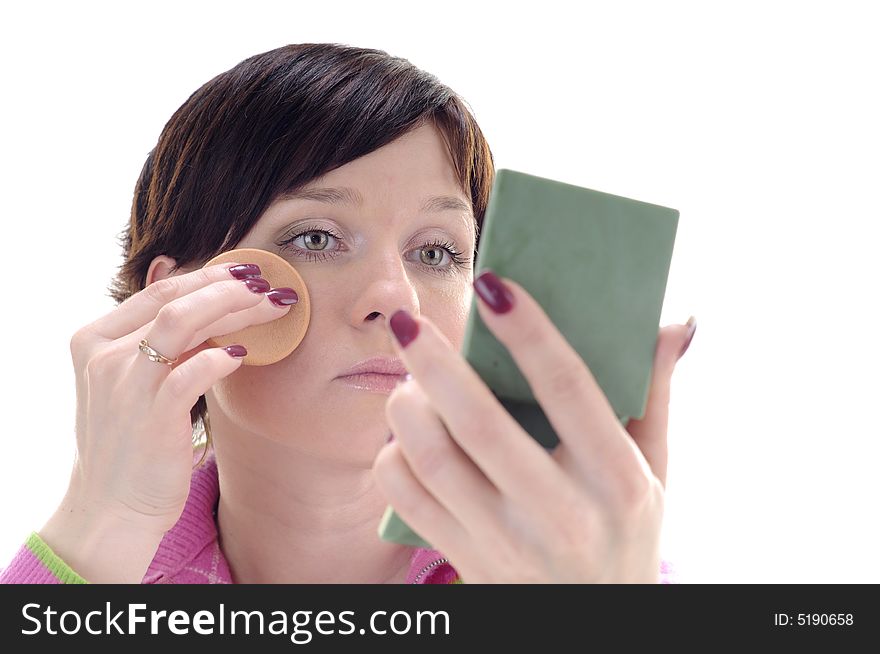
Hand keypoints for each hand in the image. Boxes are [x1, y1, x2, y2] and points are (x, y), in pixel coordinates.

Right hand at [57, 262, 292, 536]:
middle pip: (174, 299)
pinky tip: (244, 355)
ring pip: (181, 322)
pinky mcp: (151, 417)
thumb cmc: (133, 441)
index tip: (249, 272)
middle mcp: (104, 355)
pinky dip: (220, 358)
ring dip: (233, 309)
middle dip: (229, 287)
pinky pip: (191, 373)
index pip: (159, 291)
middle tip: (272, 286)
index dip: (209, 276)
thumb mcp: (134, 382)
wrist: (112, 507)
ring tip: (270, 306)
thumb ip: (159, 342)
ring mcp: (125, 385)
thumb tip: (209, 301)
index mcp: (95, 339)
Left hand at [373, 270, 694, 582]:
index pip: (569, 389)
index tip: (494, 284)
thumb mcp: (656, 472)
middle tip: (406, 321)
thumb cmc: (625, 533)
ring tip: (409, 381)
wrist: (598, 629)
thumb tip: (674, 322)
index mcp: (618, 480)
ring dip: (406, 406)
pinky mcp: (466, 561)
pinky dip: (392, 456)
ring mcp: (508, 543)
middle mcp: (562, 513)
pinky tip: (406, 436)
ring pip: (431, 459)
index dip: (529, 332)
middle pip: (480, 423)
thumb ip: (656, 395)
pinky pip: (406, 498)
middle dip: (433, 362)